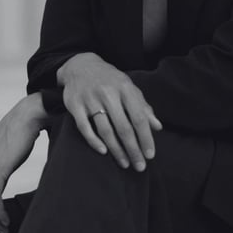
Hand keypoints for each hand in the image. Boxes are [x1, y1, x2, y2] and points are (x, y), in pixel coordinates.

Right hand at [56, 53, 162, 171]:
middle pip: (123, 128)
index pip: (139, 118)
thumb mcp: (129, 88)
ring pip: (105, 130)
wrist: (80, 65)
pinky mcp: (75, 105)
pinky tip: (103, 152)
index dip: (146, 138)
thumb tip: (158, 127)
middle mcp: (108, 93)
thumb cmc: (110, 80)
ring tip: (124, 163)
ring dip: (116, 150)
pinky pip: (85, 127)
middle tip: (139, 166)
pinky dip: (94, 141)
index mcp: (125, 88)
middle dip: (133, 150)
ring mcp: (90, 99)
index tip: (150, 155)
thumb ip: (143, 107)